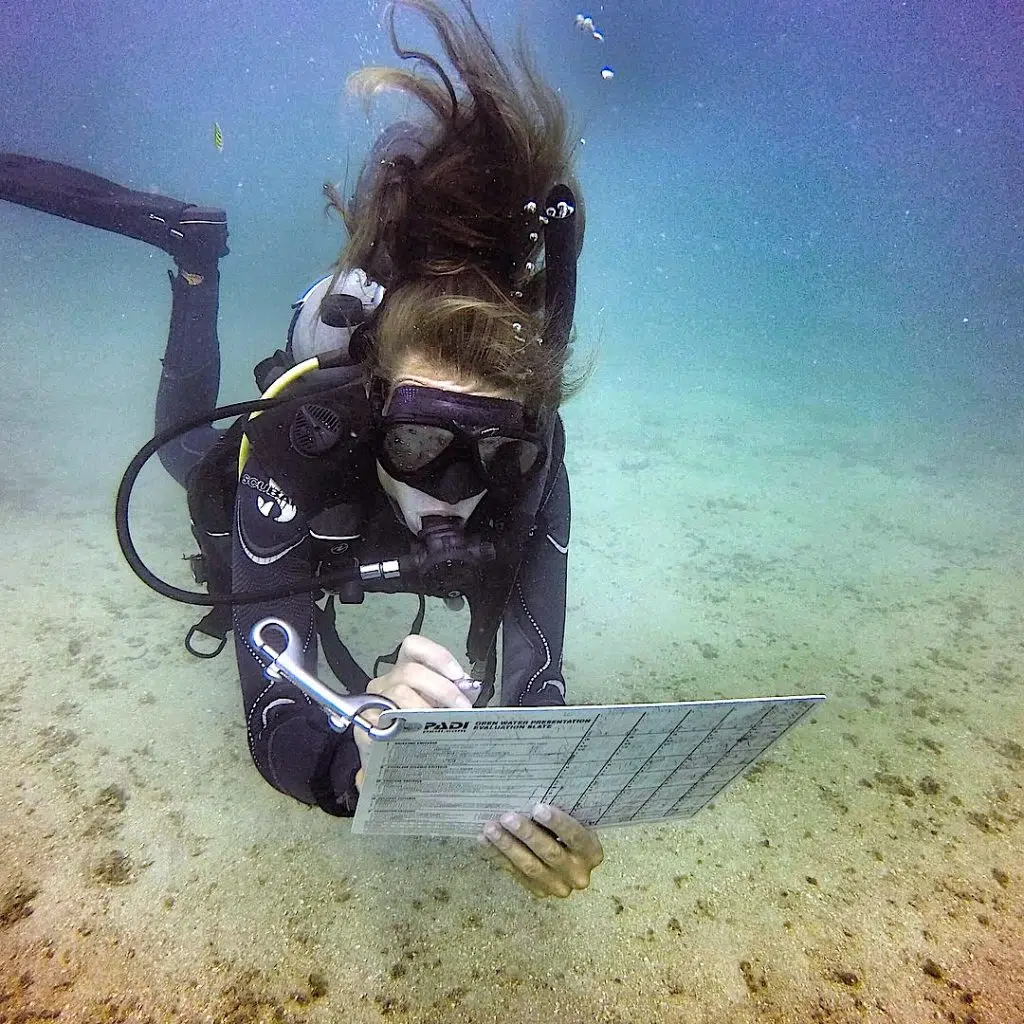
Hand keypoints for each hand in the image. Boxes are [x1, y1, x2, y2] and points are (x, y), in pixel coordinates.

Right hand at [354, 634, 472, 788]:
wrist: (390, 763)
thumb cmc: (416, 731)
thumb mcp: (435, 707)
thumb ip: (451, 695)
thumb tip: (469, 689)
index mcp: (405, 671)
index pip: (414, 646)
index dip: (437, 656)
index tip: (457, 674)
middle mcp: (387, 681)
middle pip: (410, 671)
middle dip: (442, 688)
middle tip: (461, 707)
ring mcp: (374, 702)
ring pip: (400, 692)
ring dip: (428, 708)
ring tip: (445, 723)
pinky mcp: (365, 725)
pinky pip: (387, 720)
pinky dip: (408, 726)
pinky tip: (421, 736)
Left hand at [481, 803, 602, 897]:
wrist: (571, 862)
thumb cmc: (570, 831)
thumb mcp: (575, 822)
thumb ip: (560, 816)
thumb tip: (531, 798)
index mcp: (592, 852)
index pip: (575, 837)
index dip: (557, 823)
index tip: (538, 808)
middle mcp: (578, 874)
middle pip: (550, 853)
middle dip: (527, 834)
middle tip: (507, 817)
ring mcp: (559, 886)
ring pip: (530, 867)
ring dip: (508, 846)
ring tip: (490, 829)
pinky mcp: (540, 892)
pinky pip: (516, 874)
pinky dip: (499, 856)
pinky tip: (485, 842)